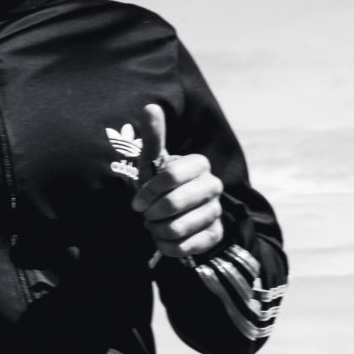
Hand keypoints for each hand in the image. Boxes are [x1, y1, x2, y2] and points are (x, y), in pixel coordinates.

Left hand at [128, 102, 224, 262]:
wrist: (174, 217)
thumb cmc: (160, 187)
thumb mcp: (153, 163)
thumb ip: (153, 136)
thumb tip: (150, 106)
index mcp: (199, 164)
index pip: (170, 176)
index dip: (148, 192)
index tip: (136, 202)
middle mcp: (213, 186)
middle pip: (173, 204)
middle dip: (151, 214)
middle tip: (147, 215)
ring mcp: (216, 211)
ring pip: (177, 228)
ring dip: (157, 231)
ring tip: (155, 226)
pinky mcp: (215, 235)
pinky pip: (184, 247)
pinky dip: (167, 247)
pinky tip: (164, 240)